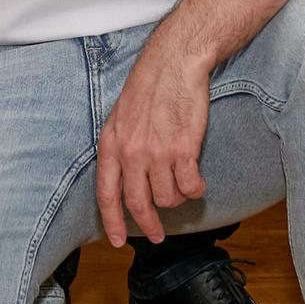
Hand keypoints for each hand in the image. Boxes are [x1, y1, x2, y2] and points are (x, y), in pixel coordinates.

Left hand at [96, 29, 210, 246]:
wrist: (174, 62)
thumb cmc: (149, 86)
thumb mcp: (120, 117)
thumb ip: (119, 148)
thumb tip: (124, 180)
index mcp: (111, 144)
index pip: (107, 195)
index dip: (112, 222)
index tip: (118, 241)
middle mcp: (131, 153)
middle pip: (138, 204)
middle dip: (149, 225)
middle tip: (157, 235)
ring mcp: (157, 153)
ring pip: (168, 198)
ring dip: (177, 198)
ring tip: (182, 186)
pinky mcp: (183, 149)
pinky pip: (190, 186)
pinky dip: (196, 189)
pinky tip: (197, 182)